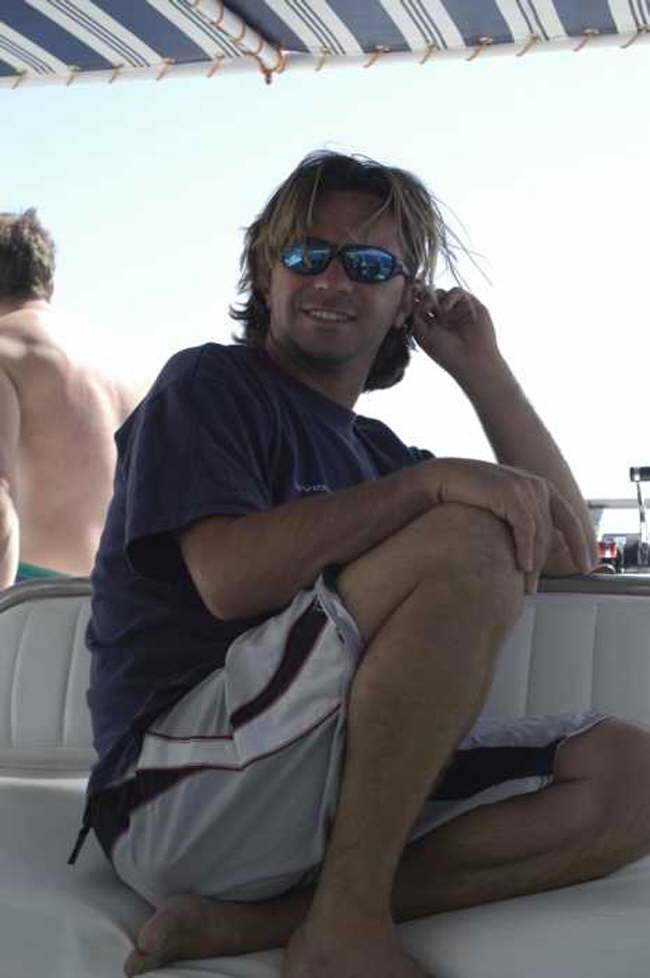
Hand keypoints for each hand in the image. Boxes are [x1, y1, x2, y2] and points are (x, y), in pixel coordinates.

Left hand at [411, 286, 498, 378]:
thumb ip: (414, 317)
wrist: (471, 359)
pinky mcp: (469, 304)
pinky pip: (456, 291)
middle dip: (421, 298)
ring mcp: (455, 308)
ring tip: (432, 311)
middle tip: (421, 307)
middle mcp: (441, 314)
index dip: (411, 300)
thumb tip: (410, 299)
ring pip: (440, 292)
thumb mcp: (422, 336)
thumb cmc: (446, 353)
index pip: (417, 305)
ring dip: (433, 298)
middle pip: (427, 295)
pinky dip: (449, 297)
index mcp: (429, 323)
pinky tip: (445, 309)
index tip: (406, 300)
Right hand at [419, 458, 592, 593]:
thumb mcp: (505, 508)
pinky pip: (526, 529)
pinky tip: (522, 566)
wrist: (444, 477)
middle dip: (546, 563)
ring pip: (540, 534)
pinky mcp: (511, 493)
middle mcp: (538, 485)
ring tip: (527, 584)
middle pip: (553, 532)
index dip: (582, 544)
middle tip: (535, 587)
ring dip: (534, 563)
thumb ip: (525, 522)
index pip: (570, 519)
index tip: (587, 566)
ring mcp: (526, 487)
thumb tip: (545, 552)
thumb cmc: (471, 496)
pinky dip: (526, 550)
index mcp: (542, 487)